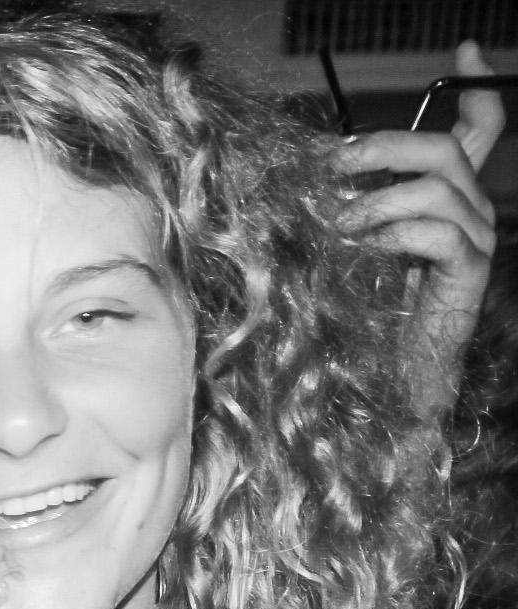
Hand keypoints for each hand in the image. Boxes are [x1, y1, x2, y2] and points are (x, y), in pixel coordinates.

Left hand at [336, 41, 504, 418]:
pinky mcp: (467, 274)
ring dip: (378, 197)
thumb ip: (347, 201)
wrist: (393, 375)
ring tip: (337, 222)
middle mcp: (472, 211)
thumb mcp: (353, 241)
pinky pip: (439, 233)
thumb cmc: (367, 309)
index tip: (468, 52)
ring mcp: (475, 241)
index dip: (475, 89)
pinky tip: (363, 248)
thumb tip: (310, 166)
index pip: (478, 130)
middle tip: (334, 165)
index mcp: (449, 196)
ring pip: (441, 188)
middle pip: (448, 149)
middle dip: (386, 146)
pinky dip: (394, 233)